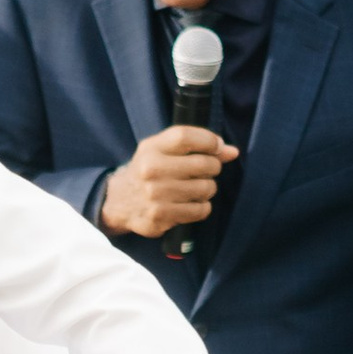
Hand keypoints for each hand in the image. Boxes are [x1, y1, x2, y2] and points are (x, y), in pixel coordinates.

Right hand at [100, 125, 239, 238]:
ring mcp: (155, 195)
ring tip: (196, 188)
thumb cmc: (149, 171)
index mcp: (151, 148)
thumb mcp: (163, 150)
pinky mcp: (160, 217)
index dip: (209, 140)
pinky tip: (190, 203)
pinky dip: (202, 207)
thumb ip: (197, 146)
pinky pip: (200, 211)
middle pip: (203, 164)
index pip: (186, 136)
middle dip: (213, 167)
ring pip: (206, 188)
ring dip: (208, 189)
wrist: (120, 201)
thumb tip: (232, 152)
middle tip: (206, 171)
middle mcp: (151, 170)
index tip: (216, 147)